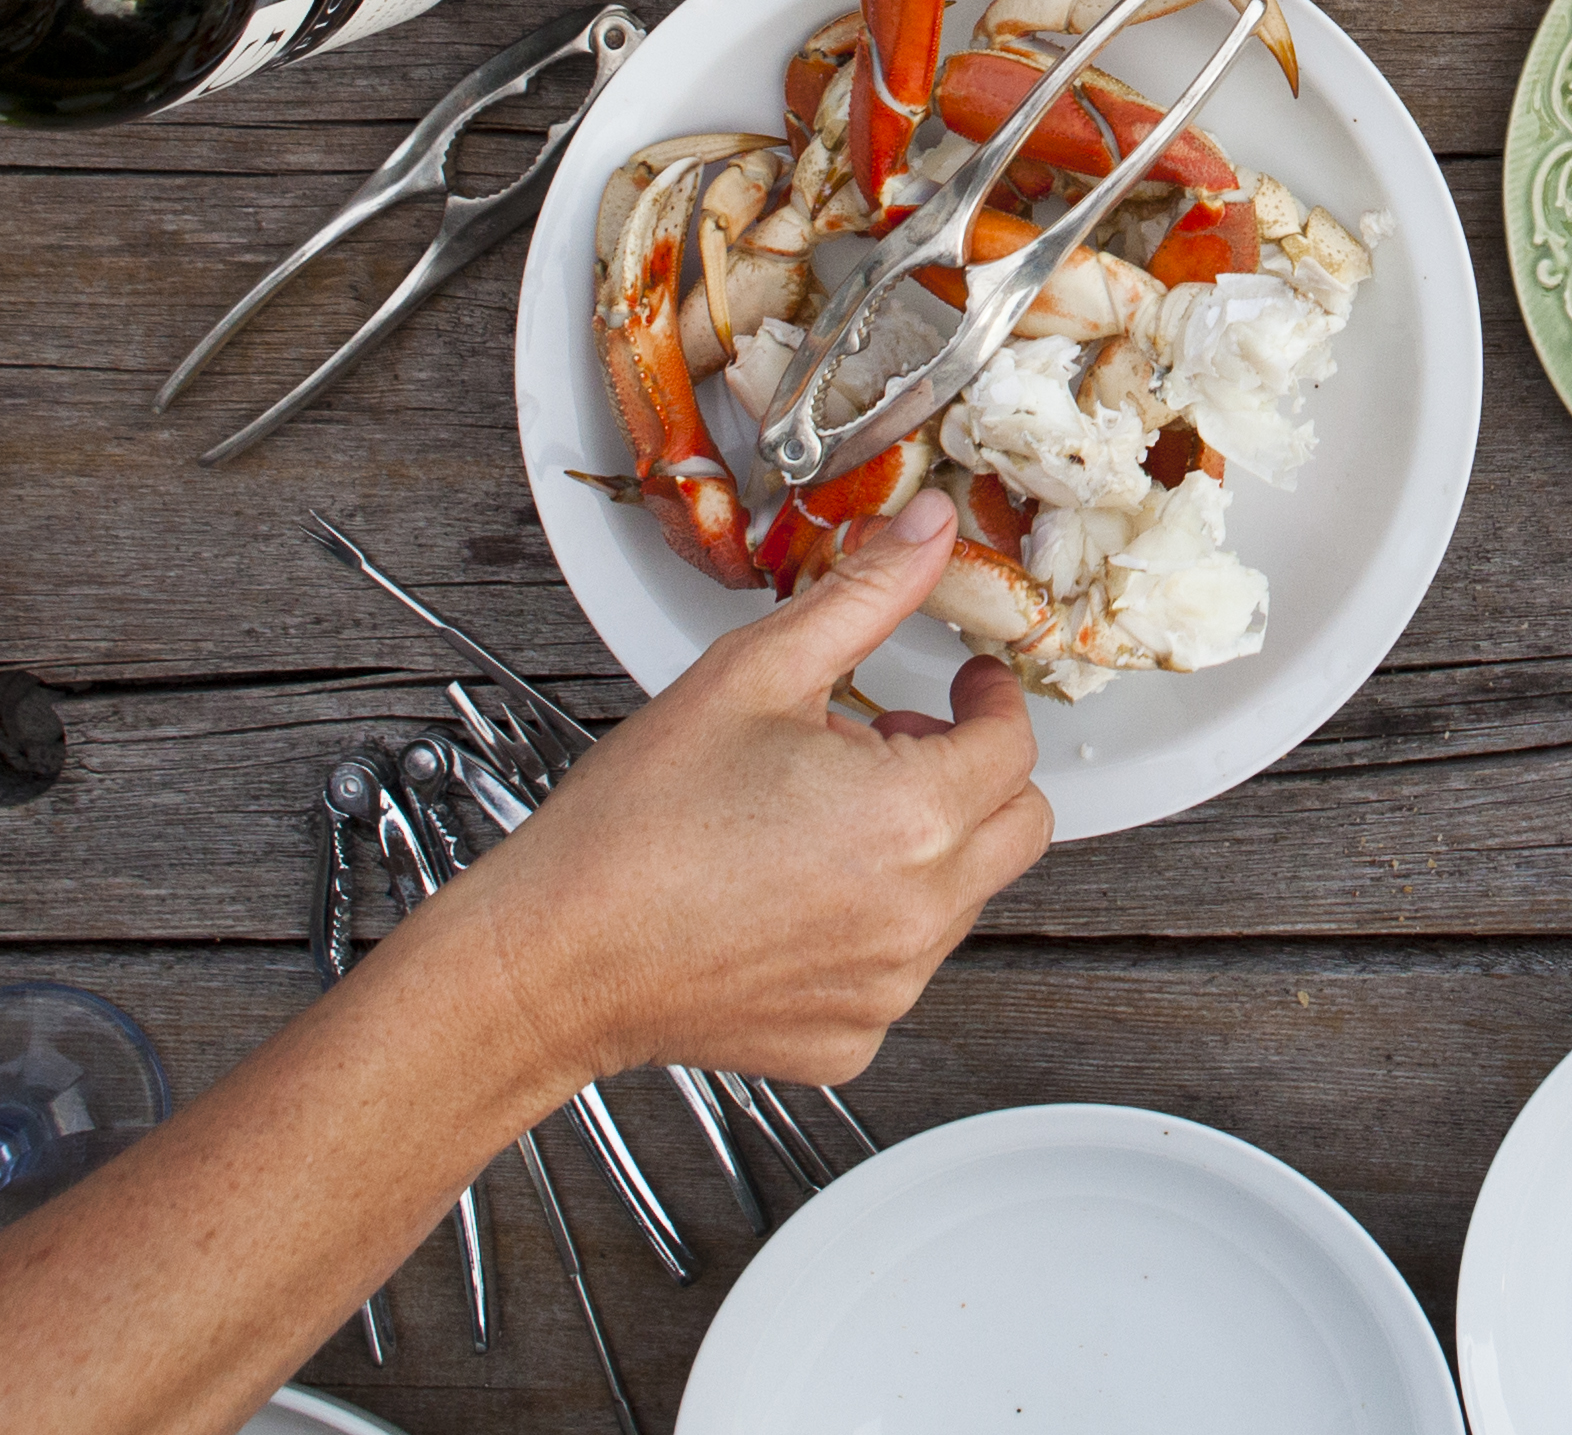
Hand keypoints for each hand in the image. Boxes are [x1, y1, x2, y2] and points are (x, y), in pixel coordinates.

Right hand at [443, 495, 1051, 1082]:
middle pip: (1017, 826)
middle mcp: (920, 913)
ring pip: (961, 897)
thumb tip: (931, 531)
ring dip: (923, 848)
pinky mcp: (850, 1040)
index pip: (1014, 745)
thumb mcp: (756, 672)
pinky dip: (871, 926)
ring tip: (822, 816)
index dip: (988, 701)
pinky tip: (795, 893)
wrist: (554, 955)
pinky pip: (899, 968)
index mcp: (914, 815)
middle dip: (972, 773)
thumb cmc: (638, 822)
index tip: (960, 688)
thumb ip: (865, 594)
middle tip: (894, 744)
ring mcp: (888, 988)